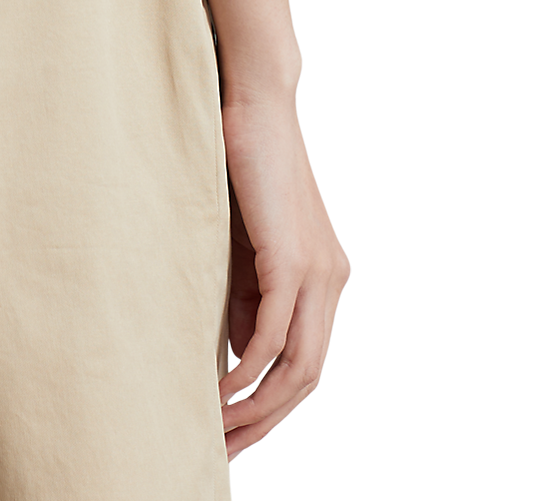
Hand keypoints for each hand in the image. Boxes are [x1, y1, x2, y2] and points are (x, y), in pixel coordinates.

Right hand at [218, 90, 349, 457]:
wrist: (255, 101)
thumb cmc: (241, 163)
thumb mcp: (241, 245)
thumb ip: (245, 295)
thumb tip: (238, 353)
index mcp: (325, 279)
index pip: (306, 364)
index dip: (273, 406)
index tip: (234, 432)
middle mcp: (333, 282)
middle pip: (308, 379)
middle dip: (266, 423)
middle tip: (223, 450)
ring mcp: (319, 272)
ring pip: (298, 367)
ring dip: (257, 408)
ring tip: (217, 432)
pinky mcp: (294, 260)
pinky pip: (274, 336)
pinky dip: (249, 371)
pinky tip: (220, 391)